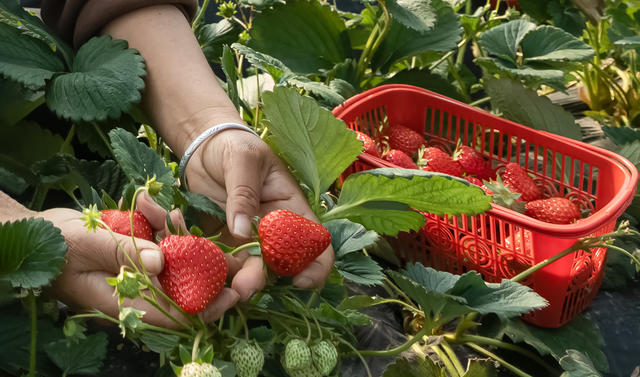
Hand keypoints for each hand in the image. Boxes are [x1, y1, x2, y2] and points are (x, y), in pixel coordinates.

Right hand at [43, 193, 238, 327]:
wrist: (36, 233)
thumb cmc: (56, 244)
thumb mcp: (88, 245)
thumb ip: (124, 252)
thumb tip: (162, 263)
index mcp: (126, 302)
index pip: (174, 314)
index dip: (206, 306)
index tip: (233, 292)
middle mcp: (138, 291)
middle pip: (183, 286)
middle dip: (202, 263)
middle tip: (207, 235)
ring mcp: (138, 272)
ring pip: (175, 260)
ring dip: (176, 234)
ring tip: (162, 208)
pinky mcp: (137, 255)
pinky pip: (160, 244)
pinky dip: (160, 225)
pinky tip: (149, 204)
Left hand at [184, 129, 334, 299]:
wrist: (204, 146)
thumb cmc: (234, 145)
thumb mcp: (242, 159)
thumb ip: (243, 193)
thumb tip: (242, 231)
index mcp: (291, 209)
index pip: (316, 243)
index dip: (316, 265)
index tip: (300, 280)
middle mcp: (273, 232)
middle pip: (278, 266)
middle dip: (261, 281)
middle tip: (242, 289)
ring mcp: (247, 241)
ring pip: (246, 272)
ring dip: (233, 284)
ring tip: (215, 291)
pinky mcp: (221, 244)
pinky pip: (219, 265)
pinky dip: (209, 273)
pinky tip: (192, 269)